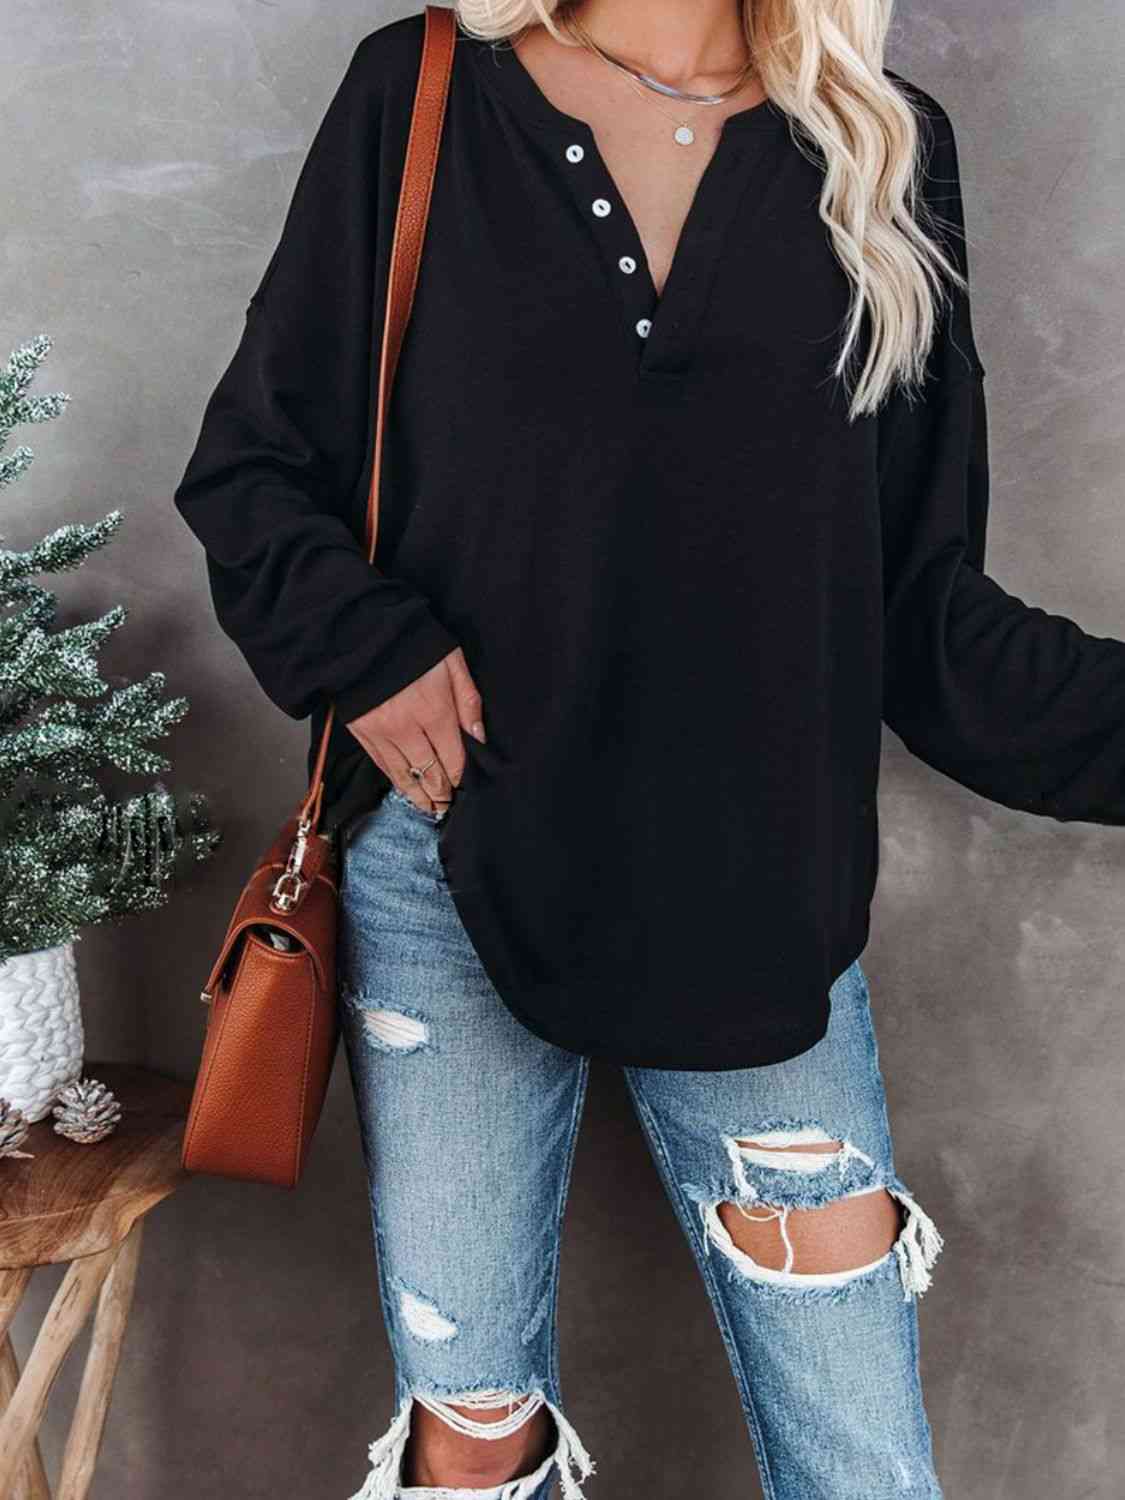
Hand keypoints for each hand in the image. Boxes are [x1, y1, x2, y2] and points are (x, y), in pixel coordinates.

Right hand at [345, 647, 485, 814]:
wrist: (363, 632)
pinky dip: (395, 780)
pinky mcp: (361, 732)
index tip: (464, 788)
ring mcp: (382, 733)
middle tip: (448, 806)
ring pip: (404, 776)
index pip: (453, 759)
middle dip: (442, 794)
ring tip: (429, 808)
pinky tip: (404, 788)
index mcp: (435, 710)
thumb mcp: (452, 662)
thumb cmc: (413, 643)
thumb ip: (468, 701)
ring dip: (419, 796)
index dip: (460, 778)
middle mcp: (408, 728)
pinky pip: (382, 765)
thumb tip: (479, 737)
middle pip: (430, 774)